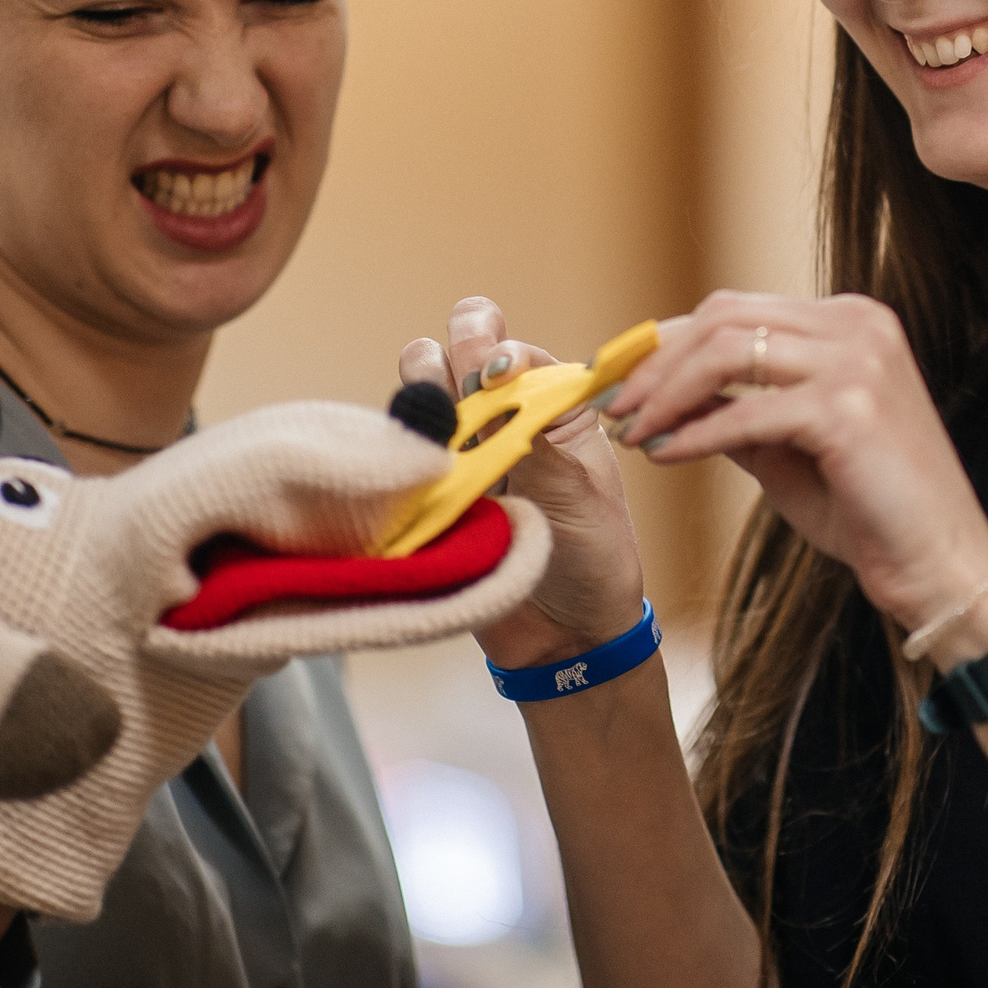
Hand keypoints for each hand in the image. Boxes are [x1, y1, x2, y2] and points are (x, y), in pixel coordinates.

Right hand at [401, 297, 645, 670]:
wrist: (565, 636)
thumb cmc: (591, 557)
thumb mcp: (575, 492)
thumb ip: (530, 435)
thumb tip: (489, 377)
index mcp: (552, 406)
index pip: (511, 351)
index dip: (496, 351)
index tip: (494, 373)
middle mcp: (501, 418)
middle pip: (456, 352)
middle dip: (455, 357)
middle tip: (467, 388)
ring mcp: (459, 450)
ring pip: (420, 389)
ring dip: (425, 392)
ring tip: (444, 429)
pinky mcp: (427, 486)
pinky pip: (397, 447)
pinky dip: (399, 445)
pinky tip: (413, 462)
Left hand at [600, 290, 987, 632]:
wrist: (942, 567)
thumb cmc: (872, 514)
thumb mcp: (789, 449)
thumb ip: (737, 412)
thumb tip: (665, 399)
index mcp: (851, 322)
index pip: (737, 310)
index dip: (667, 342)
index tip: (619, 379)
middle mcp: (858, 325)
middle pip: (724, 318)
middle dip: (656, 361)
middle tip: (613, 406)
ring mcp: (859, 361)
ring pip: (729, 352)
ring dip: (666, 393)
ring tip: (632, 432)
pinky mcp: (849, 408)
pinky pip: (746, 413)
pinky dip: (695, 433)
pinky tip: (664, 457)